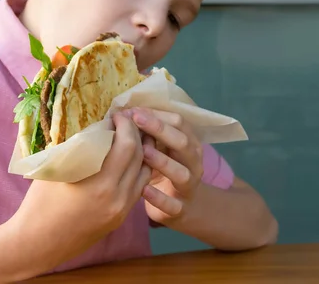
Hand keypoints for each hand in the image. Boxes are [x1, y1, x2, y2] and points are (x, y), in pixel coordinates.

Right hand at [8, 111, 151, 267]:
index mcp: (101, 184)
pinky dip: (137, 169)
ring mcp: (121, 210)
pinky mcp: (120, 218)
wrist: (37, 244)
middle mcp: (117, 198)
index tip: (117, 113)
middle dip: (136, 133)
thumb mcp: (57, 168)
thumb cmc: (40, 203)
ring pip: (145, 172)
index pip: (127, 145)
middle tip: (127, 120)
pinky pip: (138, 187)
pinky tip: (128, 159)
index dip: (126, 124)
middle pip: (140, 156)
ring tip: (132, 136)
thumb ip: (79, 147)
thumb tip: (95, 124)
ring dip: (142, 152)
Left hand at [129, 108, 203, 224]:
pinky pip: (172, 204)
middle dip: (159, 129)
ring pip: (181, 173)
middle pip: (183, 142)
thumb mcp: (160, 148)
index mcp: (190, 143)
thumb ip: (149, 133)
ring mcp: (189, 186)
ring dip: (162, 161)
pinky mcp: (180, 209)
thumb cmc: (165, 169)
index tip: (134, 110)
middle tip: (136, 120)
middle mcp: (193, 162)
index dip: (157, 115)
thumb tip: (124, 112)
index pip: (179, 122)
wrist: (181, 206)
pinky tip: (144, 189)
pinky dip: (159, 197)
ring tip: (143, 152)